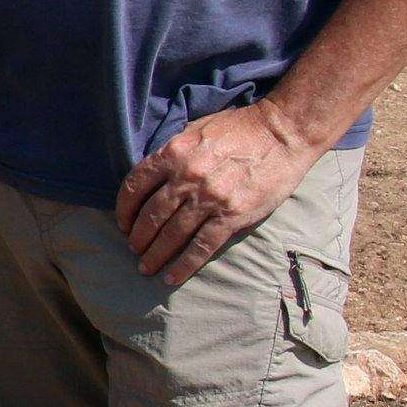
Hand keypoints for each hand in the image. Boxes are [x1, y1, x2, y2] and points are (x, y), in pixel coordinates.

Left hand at [113, 101, 320, 284]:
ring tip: (145, 267)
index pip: (135, 186)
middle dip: (137, 237)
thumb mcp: (197, 128)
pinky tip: (171, 278)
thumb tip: (153, 175)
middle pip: (151, 216)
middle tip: (133, 249)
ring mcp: (210, 198)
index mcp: (175, 152)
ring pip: (172, 235)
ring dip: (155, 255)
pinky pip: (201, 247)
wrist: (283, 133)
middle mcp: (188, 176)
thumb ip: (173, 151)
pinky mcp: (233, 216)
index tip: (123, 223)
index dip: (124, 210)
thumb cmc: (240, 127)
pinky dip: (183, 266)